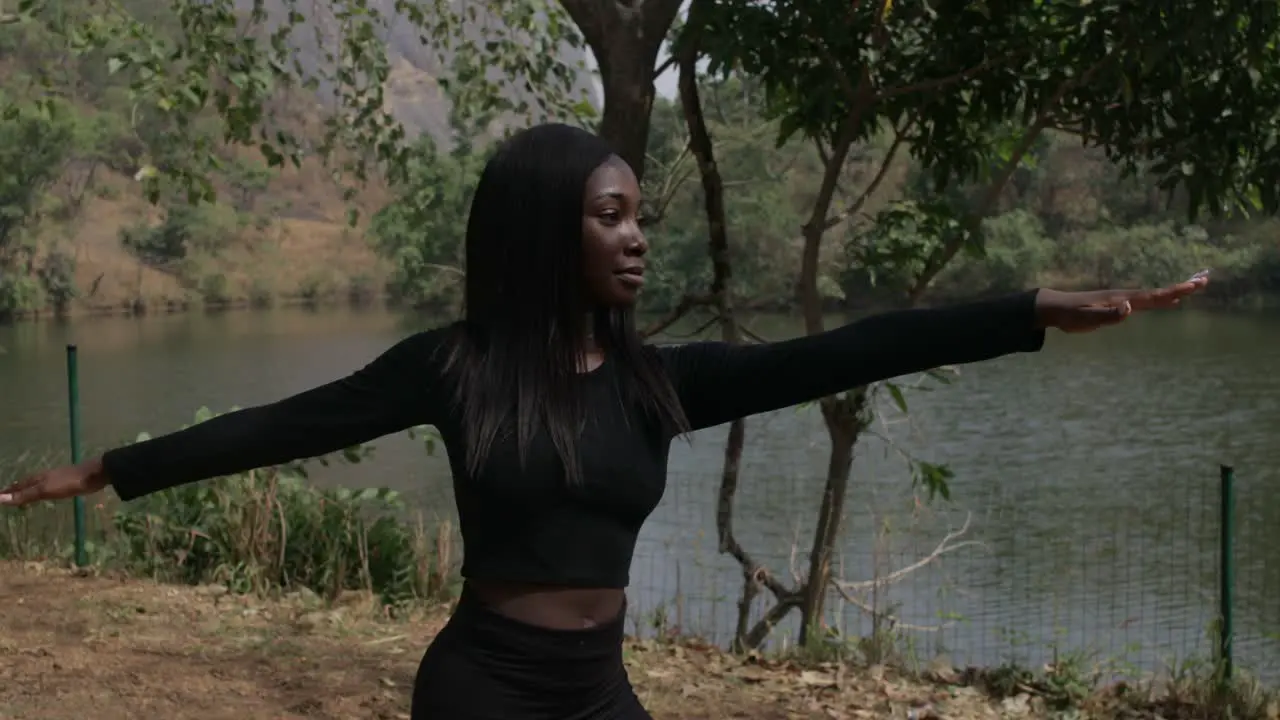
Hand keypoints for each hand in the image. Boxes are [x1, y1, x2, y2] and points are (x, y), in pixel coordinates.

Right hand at [0, 456, 109, 506]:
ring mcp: (57, 479)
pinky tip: (48, 493)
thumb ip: (24, 495)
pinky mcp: (67, 483)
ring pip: (38, 485)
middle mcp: (45, 477)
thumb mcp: (44, 490)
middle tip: (7, 496)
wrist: (94, 475)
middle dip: (17, 489)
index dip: (8, 491)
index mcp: (38, 478)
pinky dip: (42, 491)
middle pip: (27, 483)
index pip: (19, 485)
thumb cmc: (68, 482)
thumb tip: (0, 498)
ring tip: (23, 495)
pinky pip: (49, 488)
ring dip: (29, 490)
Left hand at [1034, 277, 1208, 333]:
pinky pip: (1147, 302)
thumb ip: (1109, 315)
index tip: (1193, 286)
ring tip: (1194, 286)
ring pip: (1155, 296)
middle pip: (1159, 293)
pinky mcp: (1119, 307)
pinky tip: (1168, 302)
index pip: (1153, 296)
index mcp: (1122, 300)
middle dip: (1182, 287)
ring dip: (1175, 292)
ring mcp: (1124, 301)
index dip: (1173, 292)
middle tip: (1205, 279)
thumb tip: (1130, 308)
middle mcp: (1126, 297)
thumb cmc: (1071, 315)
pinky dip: (1162, 300)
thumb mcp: (1087, 318)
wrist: (1057, 308)